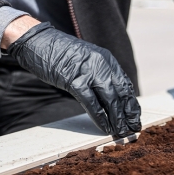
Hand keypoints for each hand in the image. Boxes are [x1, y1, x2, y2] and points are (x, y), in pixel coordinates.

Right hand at [5, 20, 140, 136]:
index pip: (125, 84)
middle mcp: (101, 65)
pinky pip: (92, 104)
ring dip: (117, 119)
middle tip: (134, 128)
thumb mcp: (86, 59)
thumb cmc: (60, 53)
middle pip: (121, 94)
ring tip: (121, 132)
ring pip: (110, 100)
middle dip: (128, 113)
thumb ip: (99, 73)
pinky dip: (100, 118)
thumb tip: (110, 93)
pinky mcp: (74, 81)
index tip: (135, 116)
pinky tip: (105, 128)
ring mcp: (88, 72)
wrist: (38, 42)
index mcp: (106, 59)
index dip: (131, 102)